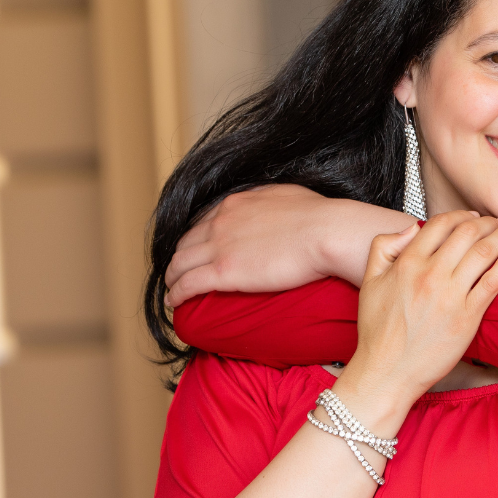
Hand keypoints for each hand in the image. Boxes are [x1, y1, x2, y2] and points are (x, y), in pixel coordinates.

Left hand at [163, 185, 413, 306]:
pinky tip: (174, 301)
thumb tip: (274, 206)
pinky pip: (188, 284)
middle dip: (179, 256)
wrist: (326, 232)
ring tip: (172, 288)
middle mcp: (221, 220)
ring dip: (172, 276)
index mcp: (236, 203)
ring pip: (180, 263)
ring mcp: (220, 245)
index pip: (204, 220)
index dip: (196, 236)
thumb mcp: (287, 195)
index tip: (196, 248)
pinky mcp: (223, 271)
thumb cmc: (319, 216)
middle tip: (179, 270)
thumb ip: (270, 201)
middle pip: (186, 241)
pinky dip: (176, 293)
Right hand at [336, 212, 497, 405]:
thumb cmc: (378, 331)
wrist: (387, 371)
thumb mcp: (369, 281)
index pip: (442, 224)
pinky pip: (492, 283)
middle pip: (468, 234)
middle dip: (489, 222)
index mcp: (407, 263)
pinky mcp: (467, 318)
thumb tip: (411, 228)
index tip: (474, 216)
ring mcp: (450, 296)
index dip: (462, 215)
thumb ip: (384, 247)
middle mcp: (430, 275)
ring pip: (484, 253)